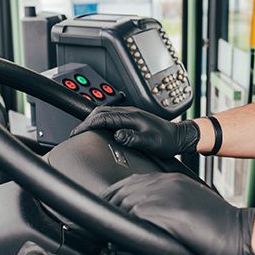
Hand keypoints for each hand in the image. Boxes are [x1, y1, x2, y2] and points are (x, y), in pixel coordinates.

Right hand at [70, 106, 199, 158]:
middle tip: (76, 132)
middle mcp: (130, 112)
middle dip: (86, 121)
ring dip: (92, 119)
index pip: (103, 118)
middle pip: (101, 111)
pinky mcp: (133, 117)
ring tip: (84, 129)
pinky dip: (101, 120)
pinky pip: (112, 115)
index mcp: (131, 116)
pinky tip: (99, 127)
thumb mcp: (150, 142)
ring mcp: (131, 113)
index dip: (87, 125)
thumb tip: (117, 135)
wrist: (179, 136)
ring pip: (105, 112)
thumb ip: (132, 138)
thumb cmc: (166, 141)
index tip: (77, 132)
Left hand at [103, 173, 254, 254]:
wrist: (238, 233)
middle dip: (109, 206)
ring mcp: (164, 195)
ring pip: (125, 201)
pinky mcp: (164, 210)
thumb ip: (168, 204)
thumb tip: (145, 215)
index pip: (131, 181)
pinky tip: (116, 242)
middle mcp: (165, 183)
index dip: (115, 195)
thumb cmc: (218, 223)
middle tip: (101, 224)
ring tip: (106, 236)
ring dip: (113, 218)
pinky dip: (121, 229)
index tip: (109, 208)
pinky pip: (132, 215)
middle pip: (123, 189)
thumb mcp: (191, 204)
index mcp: (172, 179)